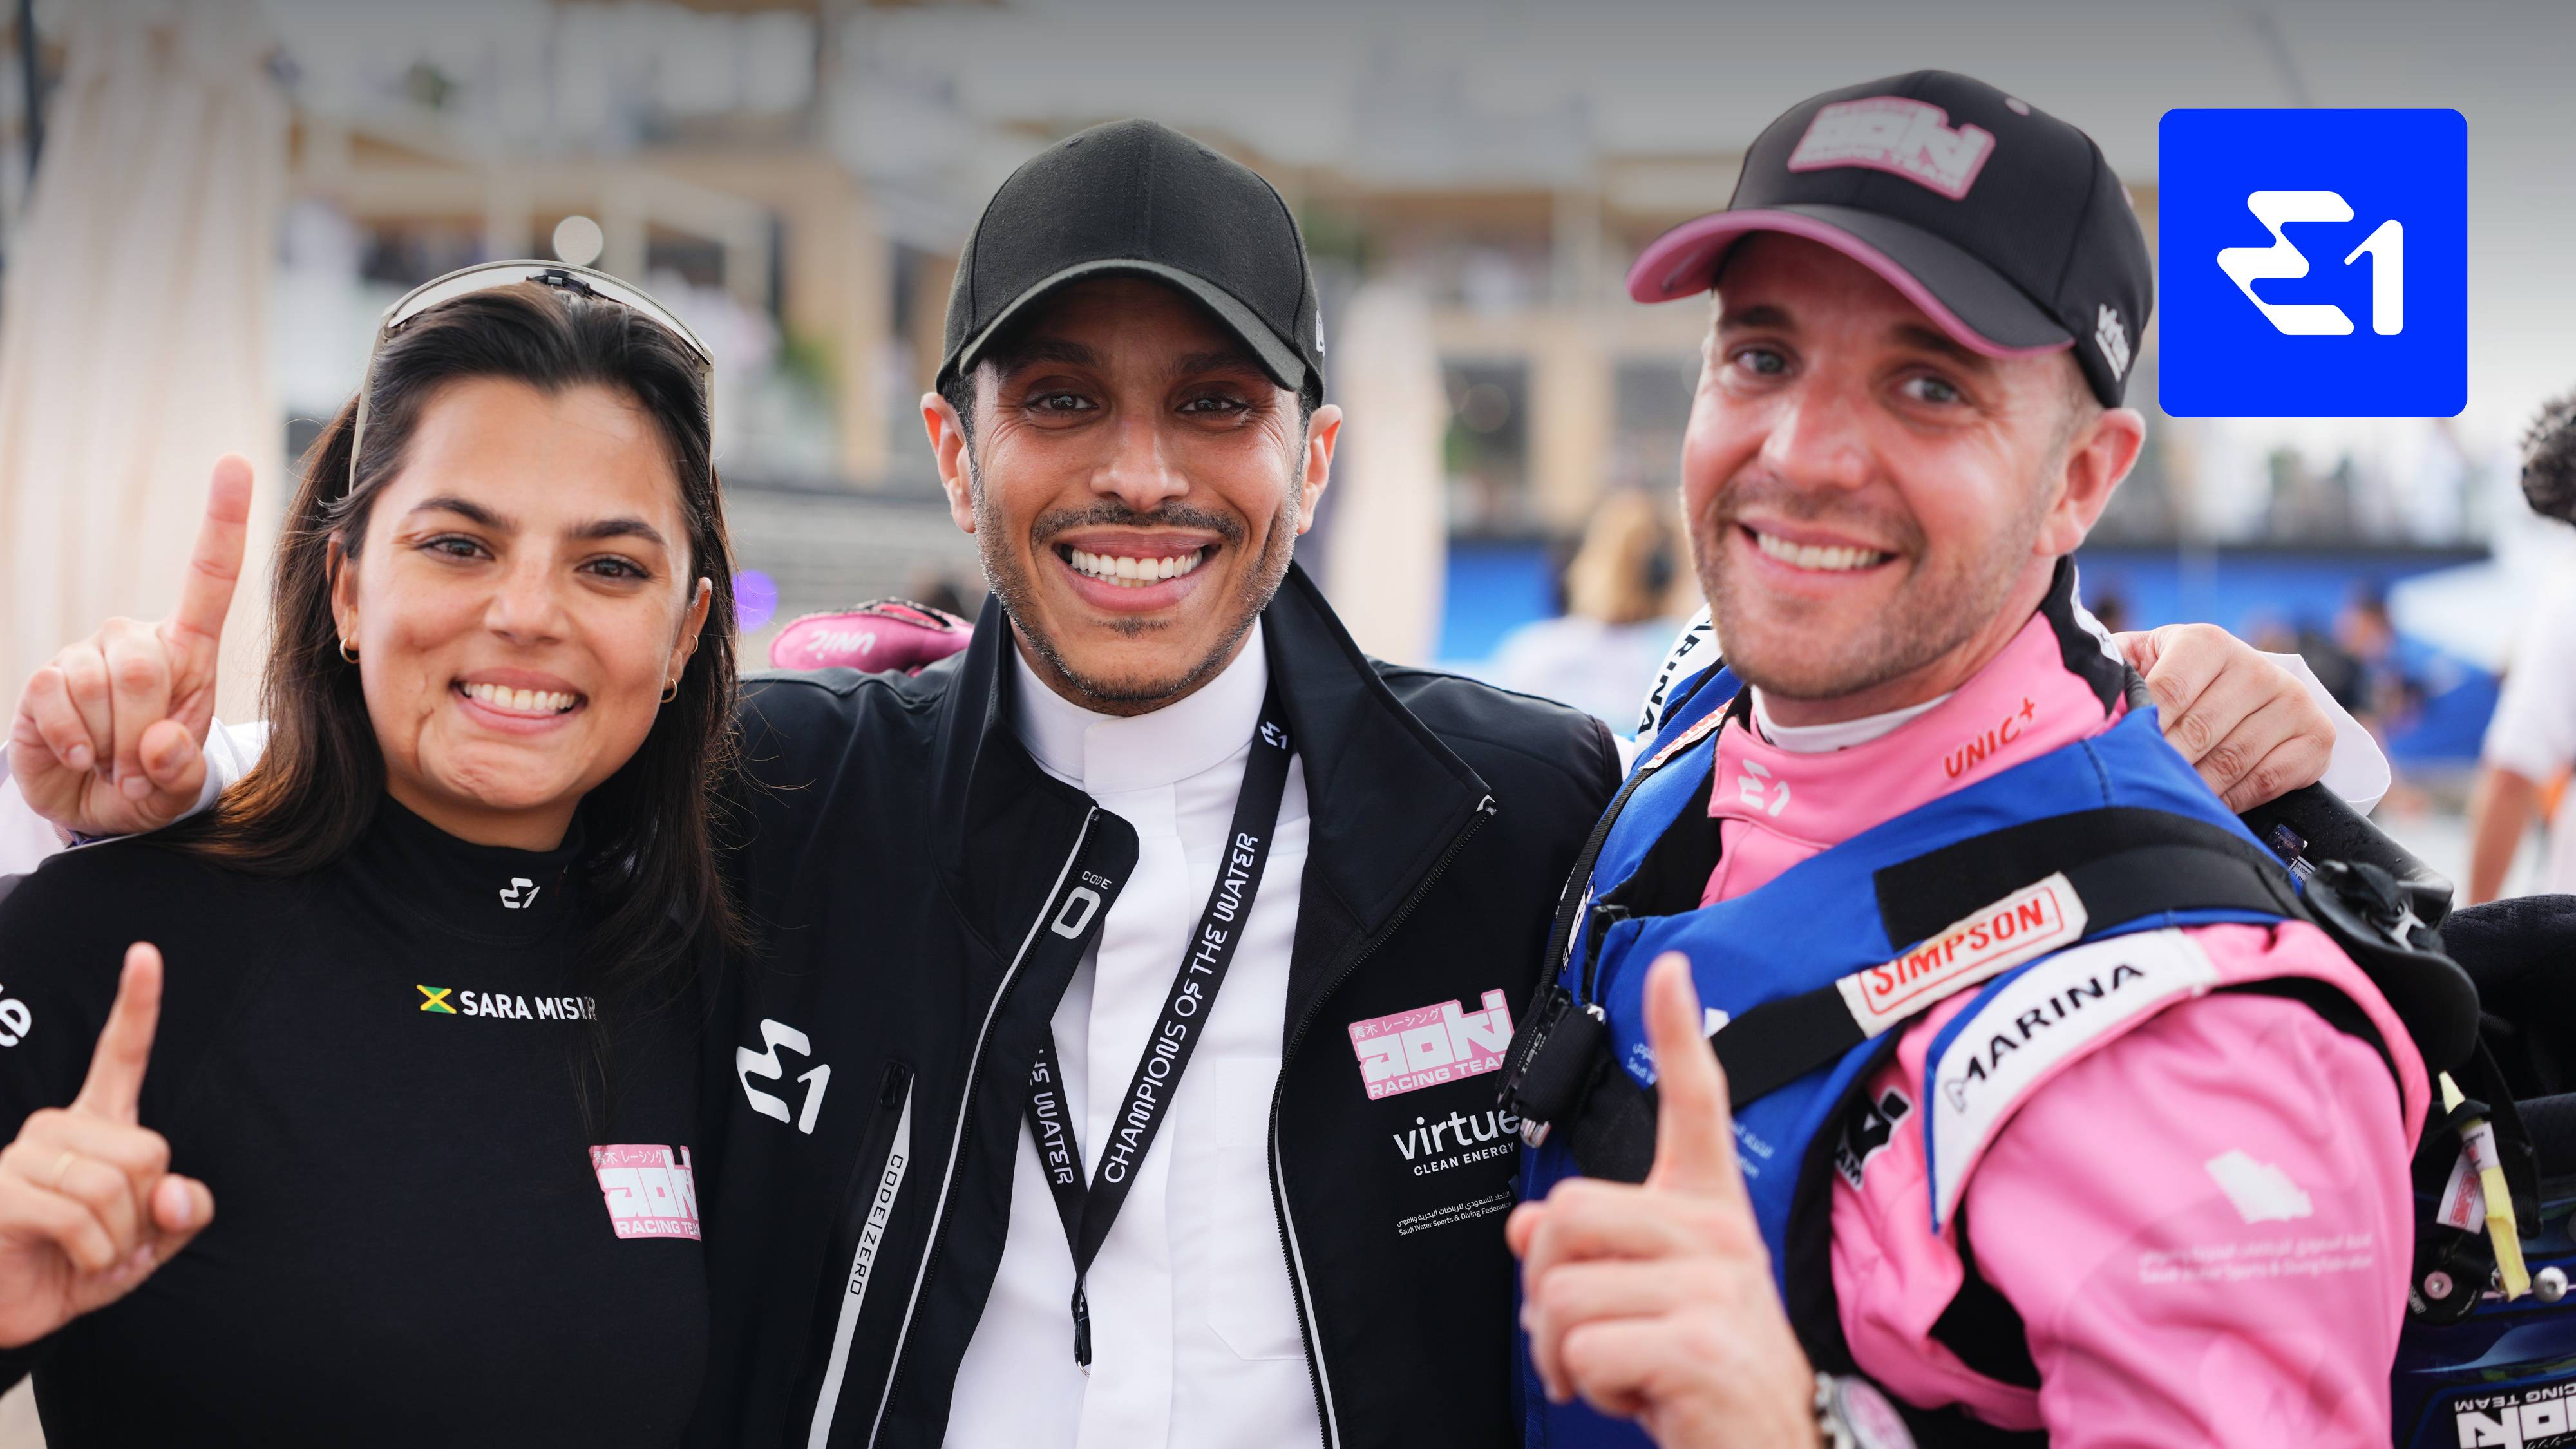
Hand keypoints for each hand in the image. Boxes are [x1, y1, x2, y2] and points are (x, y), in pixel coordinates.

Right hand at [0, 943, 213, 1347]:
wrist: (10, 1313)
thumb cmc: (75, 1268)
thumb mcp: (147, 1242)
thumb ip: (182, 1212)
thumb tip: (177, 1194)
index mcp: (96, 1127)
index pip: (122, 1056)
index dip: (137, 1005)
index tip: (145, 953)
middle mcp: (57, 1129)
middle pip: (149, 1149)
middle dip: (148, 1209)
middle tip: (118, 1240)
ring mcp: (23, 1157)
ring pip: (116, 1185)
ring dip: (121, 1240)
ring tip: (92, 1255)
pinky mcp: (2, 1192)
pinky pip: (82, 1217)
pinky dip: (98, 1256)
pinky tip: (77, 1265)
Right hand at [9, 456, 249, 836]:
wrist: (94, 803)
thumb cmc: (151, 780)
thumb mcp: (180, 783)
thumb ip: (180, 768)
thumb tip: (158, 742)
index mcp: (188, 649)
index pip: (210, 577)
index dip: (223, 522)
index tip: (236, 462)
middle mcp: (135, 639)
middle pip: (144, 667)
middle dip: (144, 730)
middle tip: (141, 764)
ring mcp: (85, 653)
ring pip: (100, 686)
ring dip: (111, 742)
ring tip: (113, 760)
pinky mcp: (43, 679)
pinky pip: (56, 700)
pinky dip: (71, 741)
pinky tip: (79, 755)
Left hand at [1509, 953, 1820, 1447]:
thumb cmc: (1700, 1379)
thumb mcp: (1644, 1303)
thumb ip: (1590, 1253)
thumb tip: (1524, 1226)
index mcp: (1709, 1211)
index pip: (1697, 1104)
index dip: (1677, 1034)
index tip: (1668, 966)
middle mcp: (1718, 1235)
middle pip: (1565, 1211)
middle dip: (1542, 1284)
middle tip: (1576, 1337)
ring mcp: (1716, 1288)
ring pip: (1560, 1291)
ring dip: (1561, 1353)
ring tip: (1616, 1373)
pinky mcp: (1700, 1346)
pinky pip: (1581, 1348)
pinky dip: (1587, 1388)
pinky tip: (1636, 1401)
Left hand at [2115, 624, 2332, 811]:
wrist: (2233, 690)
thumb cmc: (2170, 682)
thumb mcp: (2138, 664)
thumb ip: (2113, 676)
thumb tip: (2081, 705)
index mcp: (2205, 641)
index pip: (2166, 692)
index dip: (2140, 730)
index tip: (2121, 755)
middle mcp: (2255, 665)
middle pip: (2198, 731)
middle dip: (2164, 765)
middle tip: (2139, 786)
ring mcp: (2291, 699)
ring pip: (2231, 761)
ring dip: (2194, 788)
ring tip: (2166, 797)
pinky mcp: (2316, 735)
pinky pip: (2267, 781)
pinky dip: (2231, 800)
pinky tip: (2208, 802)